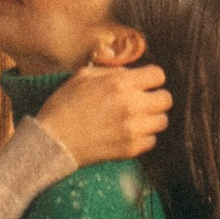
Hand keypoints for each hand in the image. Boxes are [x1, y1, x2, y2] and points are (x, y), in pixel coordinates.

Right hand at [35, 58, 170, 165]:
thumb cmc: (64, 105)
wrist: (53, 141)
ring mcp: (132, 130)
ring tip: (136, 118)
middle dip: (155, 97)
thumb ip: (110, 69)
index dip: (151, 78)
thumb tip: (129, 69)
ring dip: (152, 118)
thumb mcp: (83, 75)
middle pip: (166, 99)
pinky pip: (152, 141)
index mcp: (120, 84)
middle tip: (142, 100)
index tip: (144, 82)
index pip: (158, 75)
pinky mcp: (130, 149)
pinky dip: (145, 137)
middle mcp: (131, 106)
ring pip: (162, 121)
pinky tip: (129, 132)